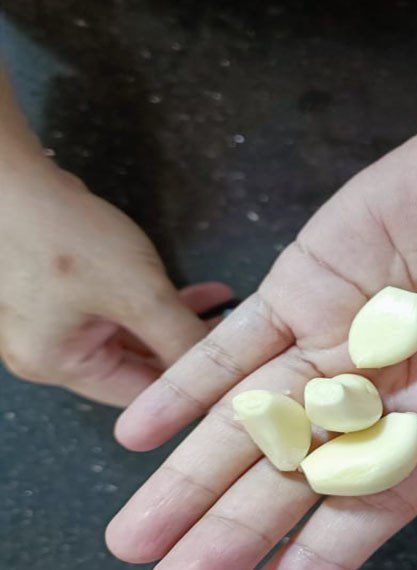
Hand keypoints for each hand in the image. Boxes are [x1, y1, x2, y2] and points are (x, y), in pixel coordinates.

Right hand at [0, 163, 231, 405]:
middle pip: (138, 365)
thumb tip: (217, 369)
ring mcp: (56, 322)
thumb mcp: (139, 293)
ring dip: (179, 324)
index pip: (140, 395)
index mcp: (58, 364)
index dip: (191, 387)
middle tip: (239, 338)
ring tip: (227, 312)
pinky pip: (123, 310)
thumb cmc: (62, 233)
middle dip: (188, 348)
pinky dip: (158, 305)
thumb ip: (181, 336)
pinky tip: (200, 295)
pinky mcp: (66, 293)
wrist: (6, 174)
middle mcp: (51, 352)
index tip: (233, 377)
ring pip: (135, 335)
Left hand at [106, 105, 416, 569]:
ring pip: (252, 417)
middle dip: (230, 533)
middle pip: (294, 474)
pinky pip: (238, 340)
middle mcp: (381, 395)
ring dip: (191, 475)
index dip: (317, 559)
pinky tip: (140, 429)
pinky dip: (190, 382)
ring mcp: (337, 339)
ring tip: (134, 535)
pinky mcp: (307, 282)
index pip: (369, 507)